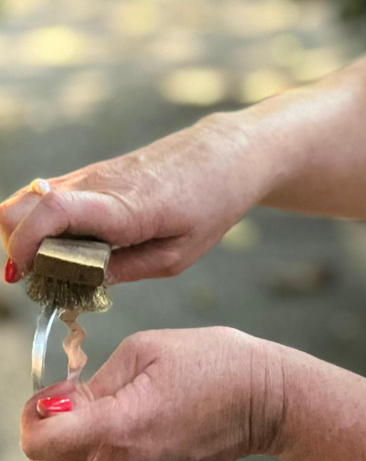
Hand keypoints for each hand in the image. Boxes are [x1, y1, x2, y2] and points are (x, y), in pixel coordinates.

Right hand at [0, 114, 269, 282]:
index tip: (24, 276)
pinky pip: (50, 193)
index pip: (52, 213)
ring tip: (56, 264)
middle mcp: (99, 183)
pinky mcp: (95, 171)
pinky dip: (43, 220)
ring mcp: (93, 173)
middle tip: (40, 277)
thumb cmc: (211, 205)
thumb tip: (81, 282)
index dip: (25, 245)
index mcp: (125, 206)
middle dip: (18, 245)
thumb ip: (127, 269)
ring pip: (30, 198)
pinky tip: (67, 244)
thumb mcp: (178, 255)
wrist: (226, 155)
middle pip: (23, 205)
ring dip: (28, 234)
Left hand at [20, 327, 286, 460]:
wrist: (267, 399)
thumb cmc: (215, 363)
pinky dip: (106, 443)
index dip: (35, 411)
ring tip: (118, 397)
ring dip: (79, 433)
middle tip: (81, 389)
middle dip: (52, 423)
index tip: (58, 387)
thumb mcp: (145, 348)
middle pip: (50, 459)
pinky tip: (138, 413)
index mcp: (118, 428)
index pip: (39, 441)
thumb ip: (94, 379)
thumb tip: (63, 401)